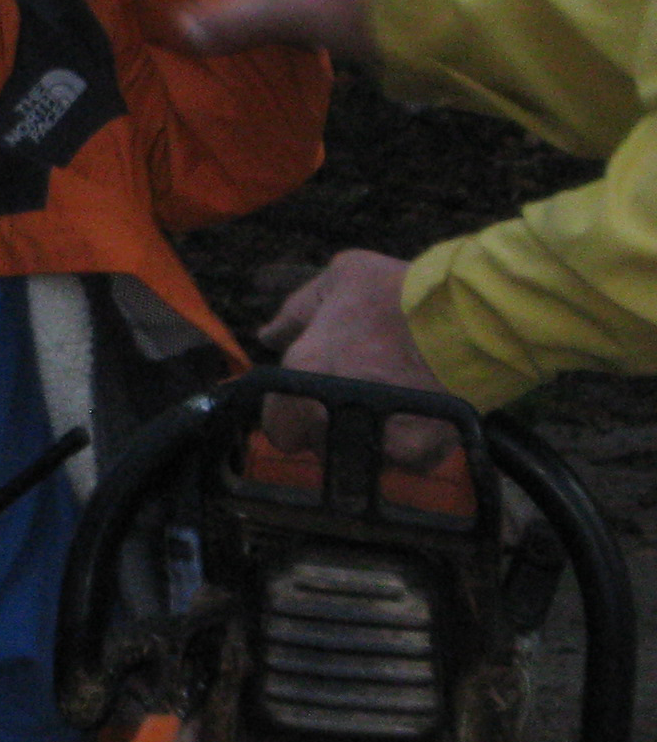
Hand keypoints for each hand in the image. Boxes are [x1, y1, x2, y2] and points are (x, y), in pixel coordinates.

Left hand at [258, 249, 460, 462]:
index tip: (313, 401)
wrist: (475, 317)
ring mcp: (371, 439)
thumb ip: (297, 310)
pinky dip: (410, 445)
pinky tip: (421, 416)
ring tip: (394, 406)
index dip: (293, 414)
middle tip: (358, 401)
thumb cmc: (403, 293)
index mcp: (303, 374)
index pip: (277, 424)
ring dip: (368, 439)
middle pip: (315, 444)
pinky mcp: (415, 454)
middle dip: (328, 428)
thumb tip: (268, 335)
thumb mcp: (341, 279)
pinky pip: (402, 462)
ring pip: (357, 457)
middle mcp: (328, 415)